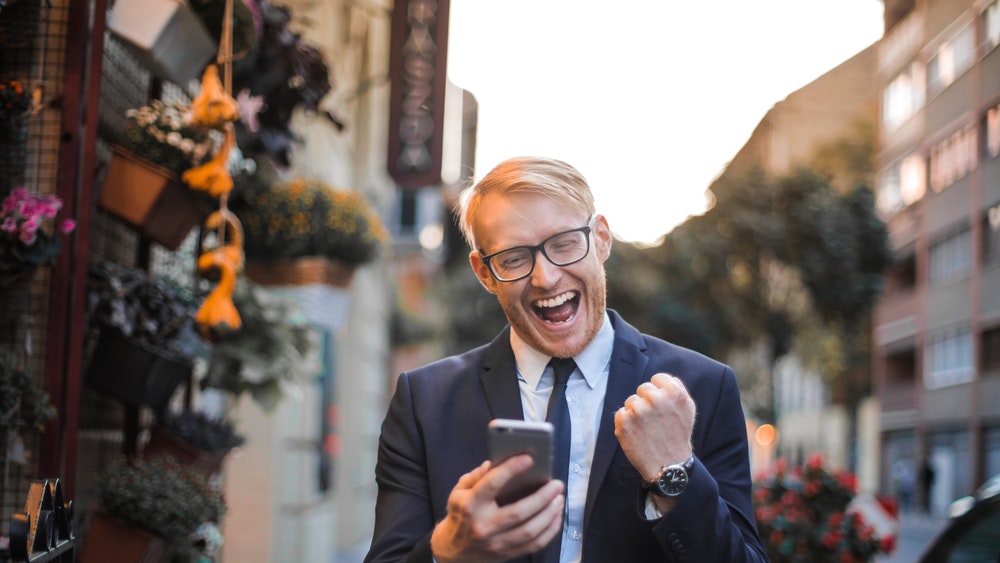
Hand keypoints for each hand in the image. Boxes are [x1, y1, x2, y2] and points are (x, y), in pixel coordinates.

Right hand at [430, 455, 564, 562]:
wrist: (453, 551)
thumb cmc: (460, 515)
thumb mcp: (459, 492)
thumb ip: (476, 476)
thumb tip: (493, 463)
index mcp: (470, 505)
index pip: (491, 484)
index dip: (510, 469)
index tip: (528, 458)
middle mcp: (483, 526)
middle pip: (518, 512)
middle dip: (542, 497)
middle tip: (556, 484)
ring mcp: (496, 543)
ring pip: (530, 531)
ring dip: (549, 514)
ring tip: (559, 498)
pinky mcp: (507, 554)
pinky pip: (534, 544)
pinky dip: (549, 530)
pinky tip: (556, 516)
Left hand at [614, 373, 695, 481]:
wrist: (668, 466)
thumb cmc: (678, 436)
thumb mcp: (687, 408)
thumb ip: (675, 389)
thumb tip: (661, 378)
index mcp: (673, 392)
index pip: (657, 378)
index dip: (658, 392)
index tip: (661, 407)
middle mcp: (655, 398)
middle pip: (643, 388)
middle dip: (646, 402)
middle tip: (655, 421)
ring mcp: (638, 409)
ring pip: (631, 401)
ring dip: (636, 413)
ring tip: (647, 429)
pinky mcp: (624, 420)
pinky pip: (621, 413)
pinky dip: (626, 424)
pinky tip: (637, 434)